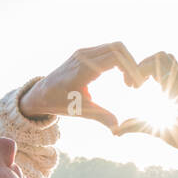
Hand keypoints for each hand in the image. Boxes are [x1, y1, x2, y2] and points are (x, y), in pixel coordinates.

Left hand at [19, 42, 143, 128]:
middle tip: (134, 85)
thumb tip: (118, 130)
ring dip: (126, 62)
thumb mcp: (81, 111)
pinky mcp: (85, 53)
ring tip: (128, 83)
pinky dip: (119, 61)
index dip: (131, 69)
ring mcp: (84, 52)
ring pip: (115, 47)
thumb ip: (102, 117)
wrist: (42, 93)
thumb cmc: (60, 102)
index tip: (135, 86)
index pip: (115, 58)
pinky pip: (108, 50)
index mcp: (84, 68)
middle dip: (132, 64)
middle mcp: (84, 55)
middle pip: (118, 48)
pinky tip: (121, 77)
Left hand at [109, 51, 177, 159]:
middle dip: (142, 64)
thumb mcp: (151, 128)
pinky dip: (154, 73)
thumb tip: (115, 132)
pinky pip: (170, 69)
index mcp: (173, 85)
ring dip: (147, 66)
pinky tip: (144, 89)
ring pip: (165, 56)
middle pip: (161, 55)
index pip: (158, 62)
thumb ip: (135, 126)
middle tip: (132, 84)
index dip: (141, 68)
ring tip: (138, 85)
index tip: (131, 86)